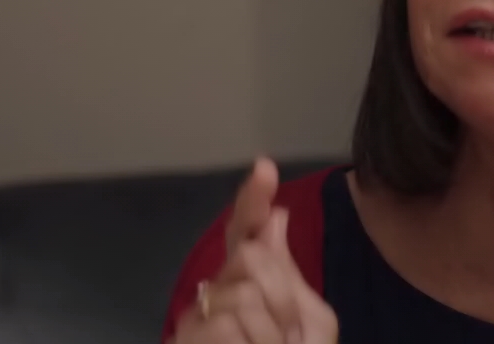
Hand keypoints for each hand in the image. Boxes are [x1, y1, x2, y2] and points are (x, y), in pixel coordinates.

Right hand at [170, 158, 337, 343]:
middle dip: (284, 298)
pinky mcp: (184, 339)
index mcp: (250, 284)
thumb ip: (289, 274)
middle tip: (287, 339)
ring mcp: (197, 319)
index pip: (248, 232)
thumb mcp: (309, 327)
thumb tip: (276, 217)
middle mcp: (216, 293)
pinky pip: (228, 324)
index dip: (252, 200)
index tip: (265, 167)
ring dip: (273, 334)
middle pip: (254, 258)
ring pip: (246, 294)